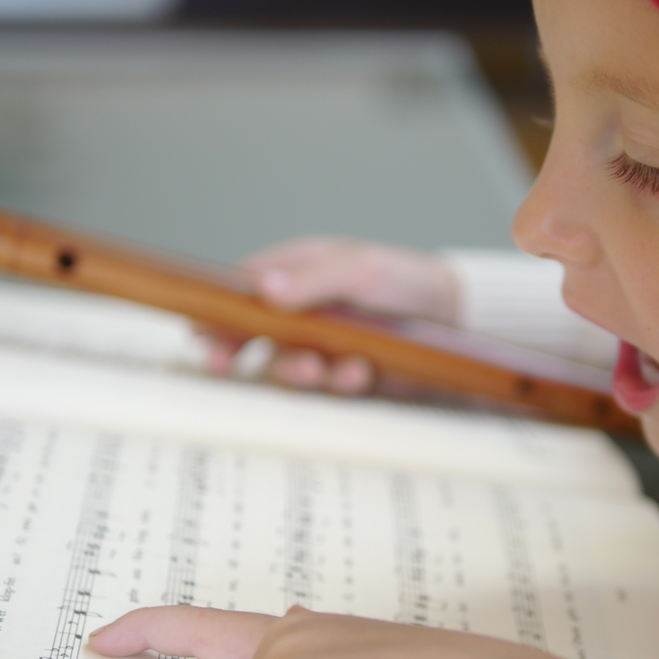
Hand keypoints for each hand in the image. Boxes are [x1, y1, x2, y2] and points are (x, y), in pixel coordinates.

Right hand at [210, 238, 459, 393]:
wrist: (455, 317)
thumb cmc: (405, 281)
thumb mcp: (360, 269)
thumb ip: (314, 279)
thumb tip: (263, 290)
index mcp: (297, 275)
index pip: (242, 294)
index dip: (217, 315)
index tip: (203, 337)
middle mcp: (302, 315)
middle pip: (251, 339)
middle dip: (240, 354)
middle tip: (229, 365)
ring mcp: (321, 347)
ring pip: (284, 369)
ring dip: (295, 372)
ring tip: (324, 370)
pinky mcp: (343, 375)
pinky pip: (325, 389)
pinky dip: (337, 384)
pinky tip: (359, 373)